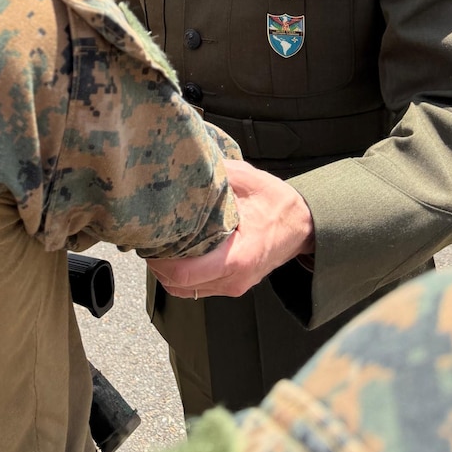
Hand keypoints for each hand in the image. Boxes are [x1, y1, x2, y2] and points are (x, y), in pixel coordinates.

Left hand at [148, 159, 314, 298]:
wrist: (304, 225)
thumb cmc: (279, 204)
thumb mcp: (247, 179)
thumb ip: (218, 173)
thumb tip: (188, 160)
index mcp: (237, 258)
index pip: (184, 274)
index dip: (159, 261)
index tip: (148, 242)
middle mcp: (234, 279)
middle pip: (179, 286)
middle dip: (158, 265)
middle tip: (149, 240)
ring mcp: (234, 285)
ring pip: (187, 291)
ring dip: (169, 272)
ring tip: (161, 246)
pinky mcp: (234, 284)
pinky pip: (199, 288)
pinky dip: (183, 276)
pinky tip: (178, 254)